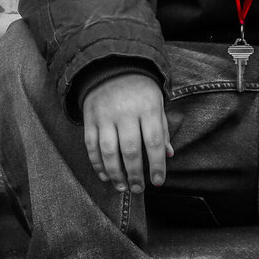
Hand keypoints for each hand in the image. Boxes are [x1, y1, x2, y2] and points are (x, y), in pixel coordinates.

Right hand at [83, 74, 172, 193]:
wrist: (113, 68)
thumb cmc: (141, 91)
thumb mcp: (157, 104)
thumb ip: (162, 129)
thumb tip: (168, 155)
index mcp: (147, 107)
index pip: (154, 141)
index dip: (157, 165)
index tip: (158, 182)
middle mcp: (126, 112)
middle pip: (130, 150)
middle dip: (135, 174)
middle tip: (139, 189)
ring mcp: (105, 116)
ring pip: (108, 151)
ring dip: (115, 174)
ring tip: (123, 187)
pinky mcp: (89, 119)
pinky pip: (91, 146)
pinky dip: (97, 164)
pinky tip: (105, 176)